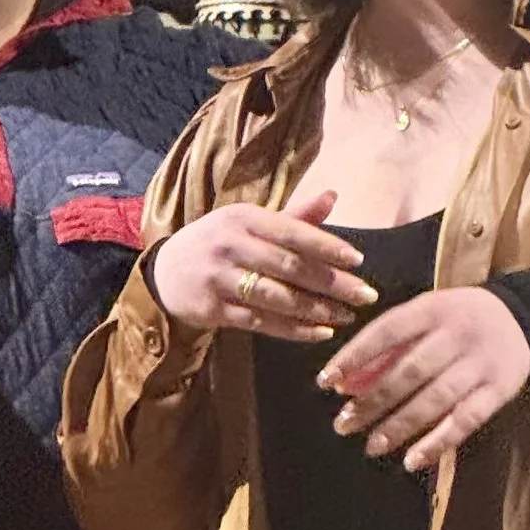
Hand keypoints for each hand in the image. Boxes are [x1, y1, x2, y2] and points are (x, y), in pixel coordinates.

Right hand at [150, 183, 375, 341]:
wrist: (164, 273)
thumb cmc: (219, 244)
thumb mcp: (248, 224)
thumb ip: (292, 217)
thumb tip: (333, 196)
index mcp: (243, 217)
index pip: (292, 231)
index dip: (326, 246)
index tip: (358, 261)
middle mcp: (230, 245)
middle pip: (289, 266)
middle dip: (331, 283)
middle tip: (366, 295)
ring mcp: (219, 279)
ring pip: (276, 297)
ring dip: (316, 309)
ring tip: (347, 316)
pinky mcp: (213, 310)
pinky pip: (261, 323)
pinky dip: (294, 330)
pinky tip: (321, 333)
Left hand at [318, 287, 529, 472]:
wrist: (524, 317)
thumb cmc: (458, 320)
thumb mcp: (425, 318)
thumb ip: (387, 348)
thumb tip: (345, 385)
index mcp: (433, 308)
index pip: (387, 331)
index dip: (355, 357)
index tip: (327, 383)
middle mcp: (457, 334)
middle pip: (410, 371)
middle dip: (373, 400)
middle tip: (343, 424)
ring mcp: (481, 363)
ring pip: (436, 398)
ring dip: (400, 425)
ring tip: (372, 445)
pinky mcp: (500, 390)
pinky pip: (466, 420)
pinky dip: (438, 442)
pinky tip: (412, 461)